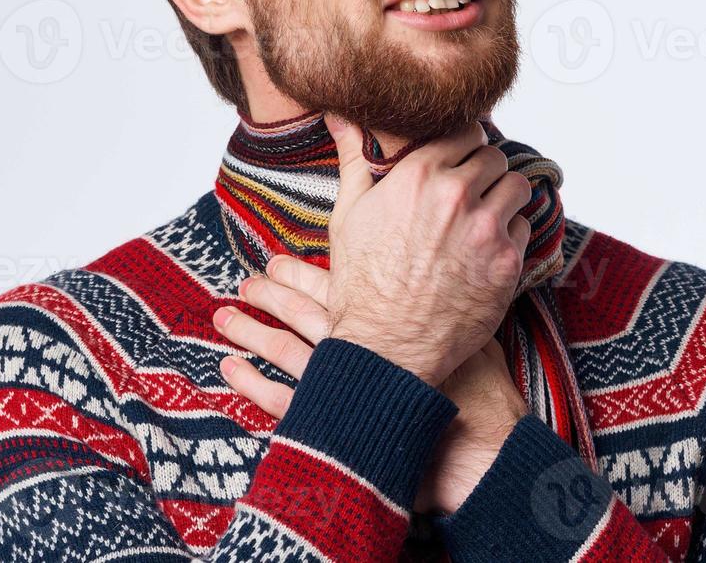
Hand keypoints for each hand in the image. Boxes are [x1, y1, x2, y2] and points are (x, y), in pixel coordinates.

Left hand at [212, 254, 527, 515]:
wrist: (480, 446)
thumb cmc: (481, 393)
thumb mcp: (474, 334)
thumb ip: (453, 308)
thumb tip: (449, 275)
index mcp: (388, 318)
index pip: (332, 285)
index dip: (300, 272)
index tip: (275, 260)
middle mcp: (358, 344)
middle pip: (302, 310)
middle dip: (270, 293)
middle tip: (246, 281)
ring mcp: (340, 383)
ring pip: (282, 348)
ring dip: (249, 330)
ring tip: (224, 317)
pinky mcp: (332, 421)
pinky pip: (278, 400)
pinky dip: (250, 383)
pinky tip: (229, 369)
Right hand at [322, 113, 533, 386]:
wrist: (386, 348)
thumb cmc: (363, 286)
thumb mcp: (348, 215)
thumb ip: (354, 159)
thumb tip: (340, 118)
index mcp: (418, 175)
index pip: (464, 132)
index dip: (463, 145)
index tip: (459, 158)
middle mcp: (457, 195)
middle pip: (495, 156)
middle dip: (484, 171)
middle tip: (471, 191)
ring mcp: (487, 229)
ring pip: (517, 187)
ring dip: (504, 197)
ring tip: (483, 216)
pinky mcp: (508, 262)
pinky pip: (523, 228)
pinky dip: (510, 234)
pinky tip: (485, 250)